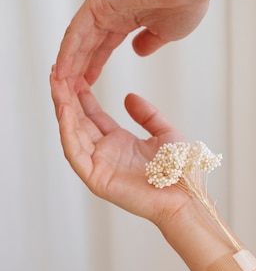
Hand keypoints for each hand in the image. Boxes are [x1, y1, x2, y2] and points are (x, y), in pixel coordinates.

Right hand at [50, 69, 191, 224]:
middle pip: (78, 122)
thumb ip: (148, 115)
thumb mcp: (165, 133)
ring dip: (62, 109)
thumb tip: (129, 97)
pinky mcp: (96, 179)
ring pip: (72, 134)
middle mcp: (106, 153)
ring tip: (56, 84)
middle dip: (66, 98)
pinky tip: (65, 110)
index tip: (73, 75)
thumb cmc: (180, 172)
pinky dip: (67, 131)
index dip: (82, 96)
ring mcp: (99, 166)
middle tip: (56, 73)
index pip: (93, 116)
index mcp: (120, 143)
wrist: (185, 197)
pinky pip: (76, 153)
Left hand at [55, 0, 210, 87]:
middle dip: (77, 68)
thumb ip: (148, 43)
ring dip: (69, 63)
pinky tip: (63, 70)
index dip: (94, 66)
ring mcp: (103, 5)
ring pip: (79, 39)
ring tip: (61, 86)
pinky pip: (77, 31)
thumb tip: (138, 51)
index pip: (102, 46)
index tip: (88, 84)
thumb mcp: (164, 33)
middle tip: (69, 90)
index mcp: (127, 18)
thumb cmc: (184, 3)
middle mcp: (112, 10)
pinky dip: (68, 51)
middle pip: (87, 44)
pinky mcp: (98, 1)